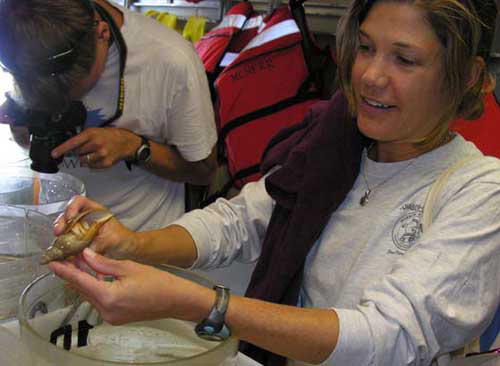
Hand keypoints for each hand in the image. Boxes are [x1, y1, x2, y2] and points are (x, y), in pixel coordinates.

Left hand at [48, 249, 212, 324]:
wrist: (174, 300)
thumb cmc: (156, 282)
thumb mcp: (129, 267)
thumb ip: (103, 263)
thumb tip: (85, 255)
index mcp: (108, 296)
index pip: (79, 281)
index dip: (64, 271)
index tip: (52, 262)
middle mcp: (106, 310)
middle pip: (83, 289)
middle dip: (73, 274)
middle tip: (66, 257)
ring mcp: (110, 317)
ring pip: (91, 295)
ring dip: (85, 281)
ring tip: (79, 263)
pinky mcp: (116, 318)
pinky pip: (100, 301)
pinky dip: (95, 288)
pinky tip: (95, 276)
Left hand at [51, 127, 140, 168]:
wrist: (126, 142)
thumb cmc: (109, 135)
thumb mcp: (95, 131)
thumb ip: (83, 138)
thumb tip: (70, 148)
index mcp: (91, 134)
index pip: (73, 142)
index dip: (62, 149)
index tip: (53, 154)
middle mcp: (96, 144)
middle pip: (77, 153)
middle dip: (79, 152)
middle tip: (86, 149)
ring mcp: (101, 154)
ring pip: (83, 161)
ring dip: (85, 159)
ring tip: (93, 154)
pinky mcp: (105, 163)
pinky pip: (92, 166)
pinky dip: (92, 164)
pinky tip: (99, 158)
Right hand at [54, 195, 136, 258]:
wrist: (126, 249)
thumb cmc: (121, 238)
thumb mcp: (111, 239)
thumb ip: (96, 245)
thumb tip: (82, 252)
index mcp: (94, 211)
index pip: (79, 201)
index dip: (72, 207)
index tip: (70, 217)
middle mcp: (84, 217)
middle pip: (67, 214)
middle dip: (61, 222)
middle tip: (59, 231)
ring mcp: (79, 228)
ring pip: (64, 227)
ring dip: (60, 233)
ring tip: (59, 241)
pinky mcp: (77, 240)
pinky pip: (66, 240)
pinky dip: (62, 244)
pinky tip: (61, 250)